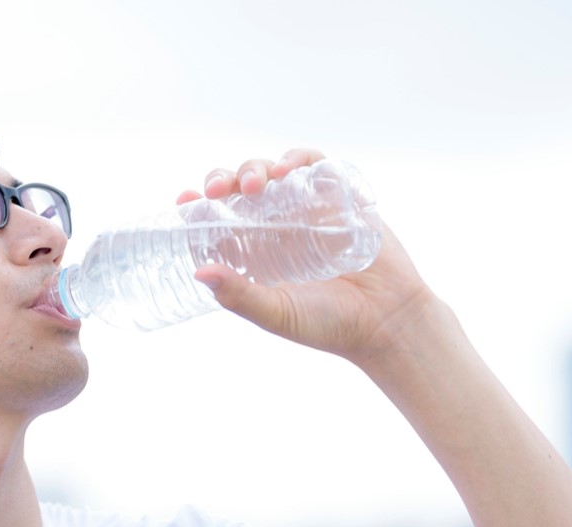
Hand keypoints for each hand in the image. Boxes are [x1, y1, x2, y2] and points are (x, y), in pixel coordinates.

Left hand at [178, 149, 433, 364]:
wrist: (387, 322)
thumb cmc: (328, 324)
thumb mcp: (276, 313)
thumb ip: (239, 296)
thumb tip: (199, 273)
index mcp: (254, 250)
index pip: (218, 218)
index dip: (199, 206)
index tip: (184, 202)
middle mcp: (276, 225)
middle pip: (239, 188)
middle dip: (223, 180)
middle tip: (217, 191)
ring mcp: (307, 207)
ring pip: (272, 171)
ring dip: (256, 168)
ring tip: (255, 184)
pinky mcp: (340, 196)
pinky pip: (316, 165)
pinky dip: (298, 159)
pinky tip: (288, 169)